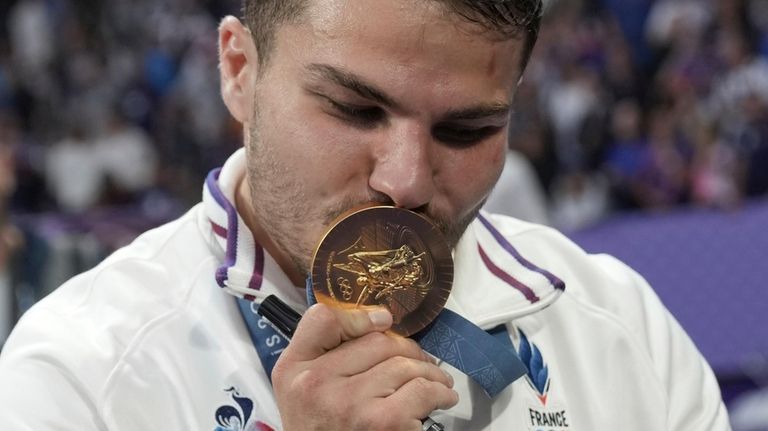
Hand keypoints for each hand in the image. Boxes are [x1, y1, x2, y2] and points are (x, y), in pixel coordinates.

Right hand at [271, 303, 457, 430]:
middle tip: (420, 361)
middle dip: (408, 348)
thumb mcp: (303, 390)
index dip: (360, 316)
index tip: (383, 322)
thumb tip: (379, 320)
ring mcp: (348, 403)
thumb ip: (325, 354)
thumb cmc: (322, 429)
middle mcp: (315, 383)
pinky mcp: (381, 423)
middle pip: (376, 340)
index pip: (323, 319)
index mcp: (293, 369)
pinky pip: (423, 390)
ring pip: (405, 364)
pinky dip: (440, 392)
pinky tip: (442, 397)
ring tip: (437, 380)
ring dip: (430, 371)